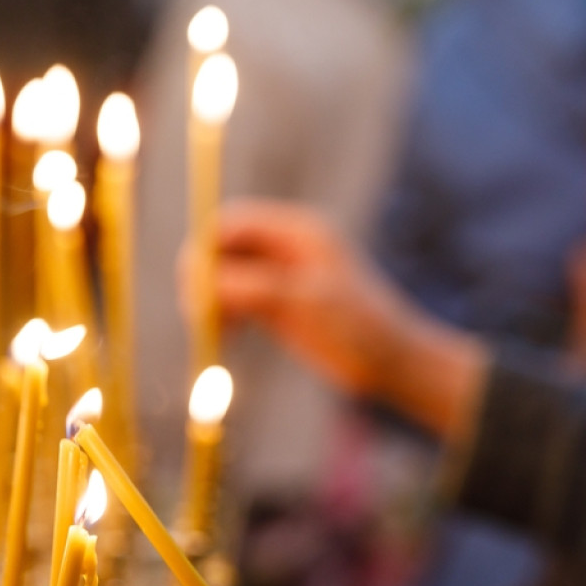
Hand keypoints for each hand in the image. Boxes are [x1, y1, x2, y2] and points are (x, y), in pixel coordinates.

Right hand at [181, 200, 487, 438]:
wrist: (390, 362)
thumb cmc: (357, 326)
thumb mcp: (303, 302)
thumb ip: (252, 287)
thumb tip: (199, 280)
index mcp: (298, 231)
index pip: (233, 223)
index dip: (207, 250)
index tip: (194, 286)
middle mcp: (285, 247)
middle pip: (224, 248)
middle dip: (206, 278)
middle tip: (200, 316)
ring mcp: (280, 276)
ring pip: (225, 276)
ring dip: (211, 300)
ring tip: (218, 333)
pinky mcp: (277, 306)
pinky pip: (235, 301)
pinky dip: (224, 315)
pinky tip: (228, 338)